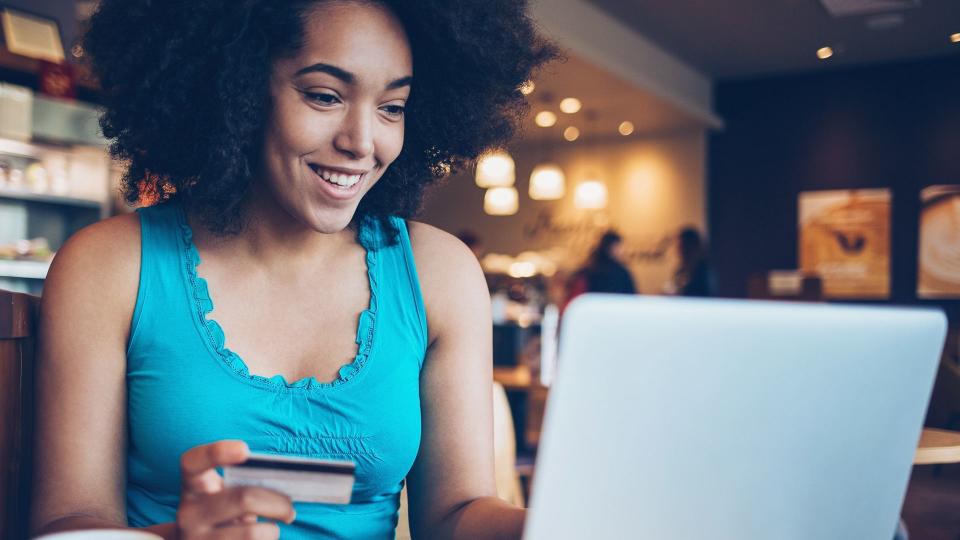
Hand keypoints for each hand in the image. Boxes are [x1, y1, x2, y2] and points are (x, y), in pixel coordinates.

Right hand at [176, 440, 295, 538]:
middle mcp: (189, 513)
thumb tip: (284, 493)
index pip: (194, 462)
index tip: (245, 449)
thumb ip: (244, 487)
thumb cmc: (223, 513)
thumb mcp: (225, 496)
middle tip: (289, 509)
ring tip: (274, 529)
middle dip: (277, 503)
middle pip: (243, 499)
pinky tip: (262, 539)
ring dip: (272, 531)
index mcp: (193, 485)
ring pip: (251, 533)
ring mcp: (195, 539)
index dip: (217, 452)